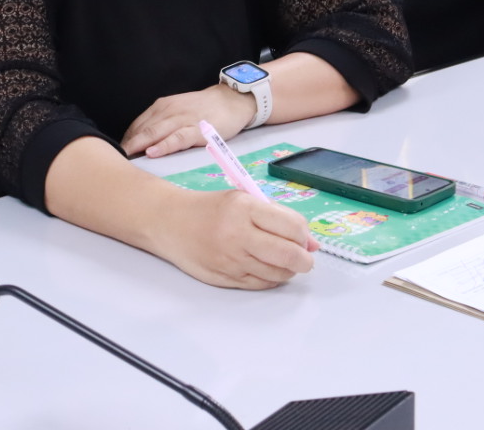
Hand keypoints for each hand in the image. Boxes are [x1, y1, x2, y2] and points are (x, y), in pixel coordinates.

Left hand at [121, 83, 255, 158]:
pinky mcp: (197, 130)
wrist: (232, 100)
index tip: (113, 156)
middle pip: (142, 130)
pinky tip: (153, 153)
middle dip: (126, 145)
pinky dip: (164, 145)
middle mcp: (168, 111)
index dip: (125, 141)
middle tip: (112, 160)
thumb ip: (161, 124)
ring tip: (125, 158)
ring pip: (155, 133)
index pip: (137, 126)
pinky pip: (177, 138)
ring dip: (139, 146)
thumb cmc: (203, 109)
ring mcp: (183, 120)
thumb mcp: (177, 111)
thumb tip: (141, 144)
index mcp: (161, 107)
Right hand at [154, 189, 317, 288]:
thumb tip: (312, 244)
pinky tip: (264, 266)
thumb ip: (279, 218)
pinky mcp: (225, 278)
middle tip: (304, 257)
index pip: (292, 227)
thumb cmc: (211, 209)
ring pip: (278, 274)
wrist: (171, 223)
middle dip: (304, 260)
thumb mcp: (243, 200)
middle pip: (288, 255)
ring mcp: (231, 260)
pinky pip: (261, 284)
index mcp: (244, 208)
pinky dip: (271, 278)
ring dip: (288, 270)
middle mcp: (237, 234)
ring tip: (280, 259)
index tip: (303, 237)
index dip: (304, 235)